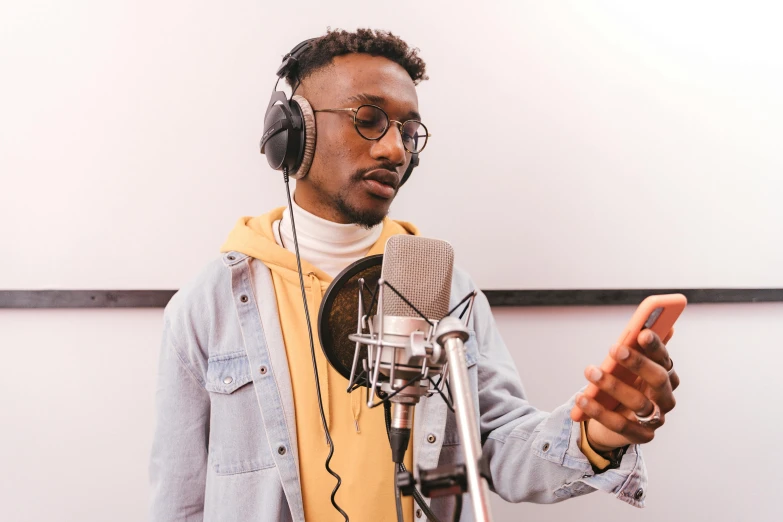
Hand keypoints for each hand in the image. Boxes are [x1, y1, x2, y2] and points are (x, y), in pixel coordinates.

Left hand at [575, 329, 679, 451]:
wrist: (612, 422)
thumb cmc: (622, 385)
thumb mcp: (626, 367)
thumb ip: (636, 349)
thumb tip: (647, 325)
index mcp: (666, 375)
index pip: (665, 358)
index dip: (656, 346)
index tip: (642, 333)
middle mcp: (666, 397)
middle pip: (659, 379)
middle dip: (638, 363)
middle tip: (614, 348)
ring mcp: (656, 419)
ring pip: (639, 402)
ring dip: (613, 385)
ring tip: (590, 371)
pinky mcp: (641, 436)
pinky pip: (621, 425)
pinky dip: (599, 412)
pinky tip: (581, 399)